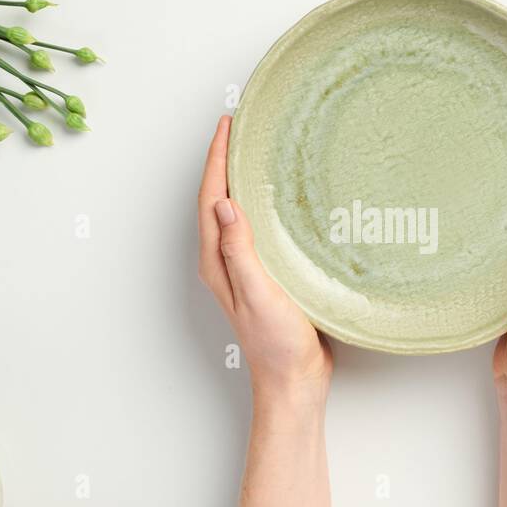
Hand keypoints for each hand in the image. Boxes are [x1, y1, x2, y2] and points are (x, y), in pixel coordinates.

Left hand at [198, 115, 332, 401]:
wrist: (295, 380)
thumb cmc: (277, 344)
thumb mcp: (259, 293)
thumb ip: (241, 251)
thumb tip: (225, 205)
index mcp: (217, 261)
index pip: (212, 199)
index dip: (217, 159)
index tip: (227, 126)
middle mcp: (225, 261)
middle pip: (218, 199)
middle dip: (224, 160)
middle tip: (239, 127)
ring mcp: (244, 268)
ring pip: (236, 212)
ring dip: (241, 179)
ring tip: (255, 150)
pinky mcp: (265, 274)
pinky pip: (257, 227)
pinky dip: (262, 203)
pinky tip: (279, 197)